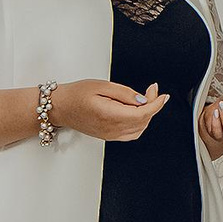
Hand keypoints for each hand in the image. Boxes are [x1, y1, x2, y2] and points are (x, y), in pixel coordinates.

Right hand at [53, 79, 167, 141]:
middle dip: (152, 105)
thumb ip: (124, 93)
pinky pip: (131, 133)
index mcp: (109, 115)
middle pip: (143, 121)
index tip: (162, 94)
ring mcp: (110, 135)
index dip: (156, 104)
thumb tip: (142, 99)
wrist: (60, 107)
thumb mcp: (101, 85)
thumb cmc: (76, 94)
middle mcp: (111, 129)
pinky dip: (139, 123)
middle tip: (151, 90)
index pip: (142, 114)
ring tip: (145, 99)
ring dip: (147, 115)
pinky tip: (137, 111)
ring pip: (139, 129)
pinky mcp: (108, 136)